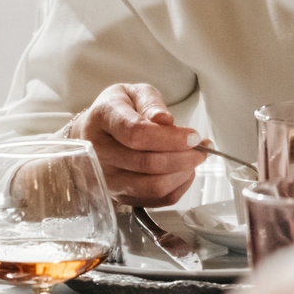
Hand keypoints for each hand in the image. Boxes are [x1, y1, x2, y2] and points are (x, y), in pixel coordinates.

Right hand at [66, 82, 205, 205]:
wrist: (93, 134)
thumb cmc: (117, 111)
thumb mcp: (133, 93)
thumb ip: (151, 103)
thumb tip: (164, 120)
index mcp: (102, 118)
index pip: (136, 134)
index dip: (170, 138)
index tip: (193, 136)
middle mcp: (99, 153)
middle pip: (147, 163)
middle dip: (183, 156)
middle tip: (201, 147)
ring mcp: (107, 179)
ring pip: (154, 186)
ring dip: (183, 173)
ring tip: (193, 157)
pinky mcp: (119, 197)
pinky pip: (157, 200)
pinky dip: (178, 186)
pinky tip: (183, 170)